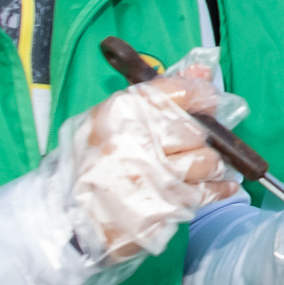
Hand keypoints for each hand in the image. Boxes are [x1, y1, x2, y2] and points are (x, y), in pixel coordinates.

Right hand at [57, 55, 242, 262]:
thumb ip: (160, 95)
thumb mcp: (113, 119)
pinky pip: (203, 195)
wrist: (64, 213)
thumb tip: (204, 71)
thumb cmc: (91, 160)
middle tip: (192, 146)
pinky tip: (219, 186)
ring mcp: (148, 180)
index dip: (201, 96)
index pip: (179, 92)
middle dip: (200, 140)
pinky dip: (217, 190)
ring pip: (205, 164)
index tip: (209, 102)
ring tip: (197, 168)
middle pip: (196, 132)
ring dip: (209, 166)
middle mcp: (135, 142)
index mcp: (121, 112)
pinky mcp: (158, 210)